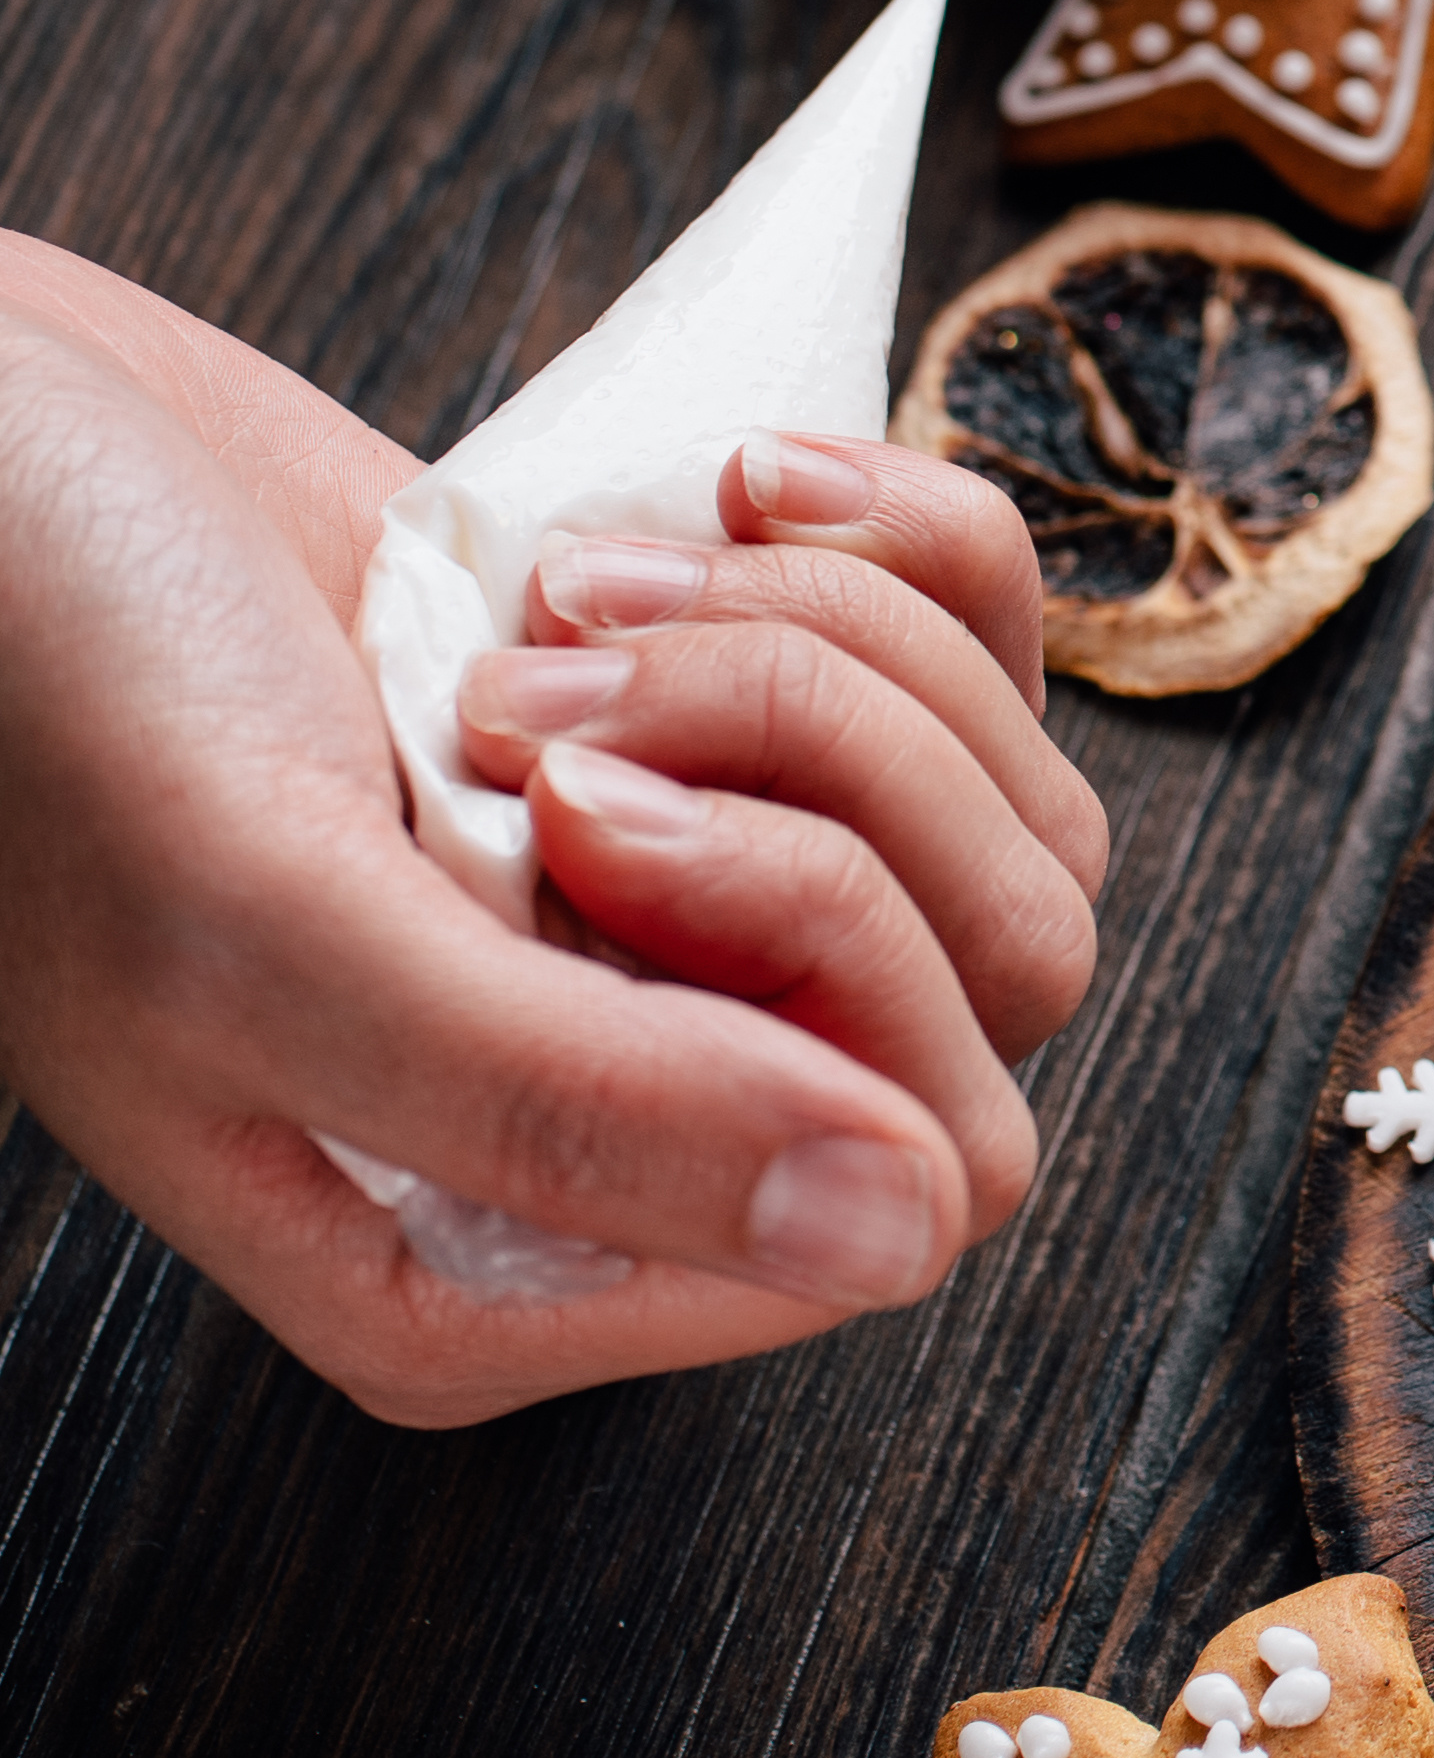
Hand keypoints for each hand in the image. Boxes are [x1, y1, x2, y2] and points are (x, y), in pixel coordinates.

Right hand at [0, 238, 1105, 1424]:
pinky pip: (991, 653)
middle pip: (1003, 978)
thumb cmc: (60, 702)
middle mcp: (654, 1118)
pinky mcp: (771, 737)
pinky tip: (697, 495)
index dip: (794, 948)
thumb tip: (894, 1235)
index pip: (912, 1186)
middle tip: (534, 696)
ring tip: (554, 602)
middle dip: (805, 765)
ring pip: (1015, 813)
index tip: (557, 812)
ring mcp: (725, 924)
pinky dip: (874, 537)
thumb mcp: (278, 925)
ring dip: (807, 645)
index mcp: (512, 1262)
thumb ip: (574, 1109)